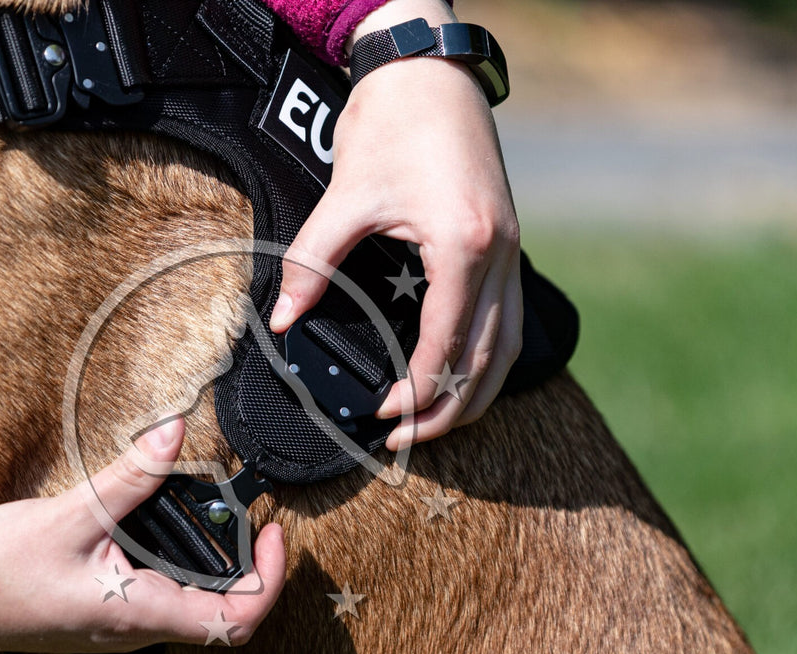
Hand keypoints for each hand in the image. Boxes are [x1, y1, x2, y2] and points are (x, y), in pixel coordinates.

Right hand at [0, 418, 285, 652]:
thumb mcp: (71, 515)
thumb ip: (129, 478)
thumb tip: (175, 433)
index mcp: (139, 615)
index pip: (235, 623)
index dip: (270, 582)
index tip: (271, 534)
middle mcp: (136, 629)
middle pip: (220, 611)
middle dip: (246, 564)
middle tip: (245, 513)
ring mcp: (117, 624)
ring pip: (188, 601)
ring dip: (209, 562)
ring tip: (207, 509)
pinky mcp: (100, 610)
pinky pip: (156, 591)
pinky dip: (173, 559)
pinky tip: (157, 521)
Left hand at [268, 0, 522, 451]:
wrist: (430, 70)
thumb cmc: (391, 123)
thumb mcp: (345, 196)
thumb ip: (313, 261)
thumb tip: (282, 319)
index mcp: (464, 245)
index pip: (445, 343)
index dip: (415, 388)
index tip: (382, 415)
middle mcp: (500, 255)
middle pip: (486, 361)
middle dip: (447, 408)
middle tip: (406, 438)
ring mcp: (513, 252)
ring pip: (508, 348)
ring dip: (475, 393)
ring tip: (435, 423)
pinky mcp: (510, 246)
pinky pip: (509, 321)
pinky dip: (488, 360)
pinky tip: (460, 378)